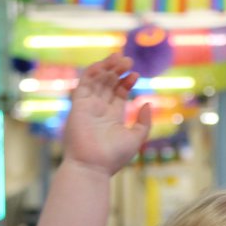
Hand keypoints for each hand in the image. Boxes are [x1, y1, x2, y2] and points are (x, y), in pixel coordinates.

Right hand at [63, 53, 152, 174]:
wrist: (92, 166)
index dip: (126, 81)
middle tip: (128, 60)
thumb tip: (147, 103)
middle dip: (117, 70)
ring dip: (107, 67)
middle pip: (108, 83)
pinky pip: (84, 83)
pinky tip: (105, 65)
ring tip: (120, 58)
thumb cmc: (113, 156)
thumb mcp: (136, 138)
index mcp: (112, 117)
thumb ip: (144, 122)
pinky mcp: (78, 105)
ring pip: (96, 80)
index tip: (135, 74)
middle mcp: (99, 110)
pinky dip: (93, 72)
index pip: (118, 93)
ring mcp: (88, 106)